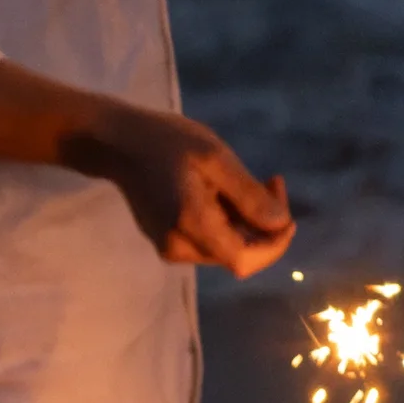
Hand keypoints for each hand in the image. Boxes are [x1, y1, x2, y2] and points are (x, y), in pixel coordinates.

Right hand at [93, 110, 297, 274]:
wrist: (117, 142)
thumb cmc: (167, 142)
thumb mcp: (215, 158)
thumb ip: (249, 196)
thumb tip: (280, 225)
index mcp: (193, 227)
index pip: (246, 260)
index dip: (275, 245)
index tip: (287, 212)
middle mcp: (179, 248)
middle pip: (238, 253)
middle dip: (263, 224)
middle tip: (270, 180)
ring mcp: (169, 247)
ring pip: (225, 247)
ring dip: (245, 220)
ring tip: (245, 179)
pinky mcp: (165, 240)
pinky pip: (207, 240)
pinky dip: (225, 220)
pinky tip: (221, 189)